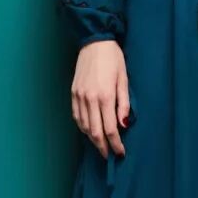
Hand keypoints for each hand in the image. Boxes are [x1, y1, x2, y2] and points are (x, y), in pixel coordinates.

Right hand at [71, 39, 129, 158]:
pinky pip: (76, 116)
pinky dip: (83, 127)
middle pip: (95, 132)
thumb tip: (124, 124)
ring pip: (84, 126)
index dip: (115, 143)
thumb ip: (124, 104)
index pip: (110, 129)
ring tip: (101, 145)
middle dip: (103, 147)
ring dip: (93, 139)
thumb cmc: (113, 59)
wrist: (94, 42)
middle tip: (110, 155)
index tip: (120, 152)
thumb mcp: (124, 80)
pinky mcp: (73, 93)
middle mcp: (90, 99)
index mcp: (105, 96)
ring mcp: (79, 96)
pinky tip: (89, 131)